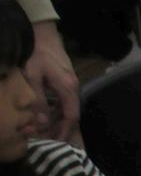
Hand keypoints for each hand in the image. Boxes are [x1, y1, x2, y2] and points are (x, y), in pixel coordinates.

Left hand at [23, 22, 79, 142]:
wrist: (40, 31)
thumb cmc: (35, 52)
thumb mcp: (31, 77)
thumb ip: (37, 101)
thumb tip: (42, 124)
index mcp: (68, 88)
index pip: (71, 117)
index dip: (64, 132)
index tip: (57, 144)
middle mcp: (73, 87)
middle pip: (72, 114)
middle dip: (63, 129)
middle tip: (51, 141)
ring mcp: (71, 82)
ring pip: (68, 107)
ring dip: (60, 120)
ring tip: (48, 130)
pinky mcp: (65, 78)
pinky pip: (65, 99)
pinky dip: (58, 110)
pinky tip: (48, 114)